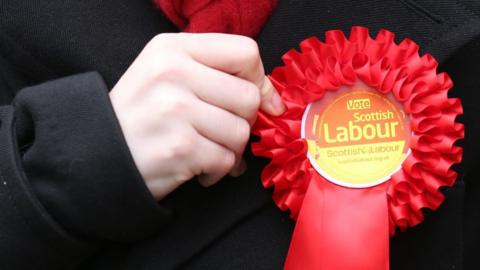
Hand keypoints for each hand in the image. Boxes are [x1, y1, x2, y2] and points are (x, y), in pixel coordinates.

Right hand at [110, 33, 284, 199]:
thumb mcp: (166, 76)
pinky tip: (198, 168)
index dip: (259, 79)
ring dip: (230, 150)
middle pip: (248, 96)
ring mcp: (175, 110)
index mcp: (172, 49)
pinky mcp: (180, 147)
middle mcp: (173, 73)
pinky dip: (218, 171)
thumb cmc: (139, 117)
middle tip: (220, 131)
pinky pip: (227, 160)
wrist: (95, 156)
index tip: (259, 100)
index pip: (244, 51)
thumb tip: (273, 100)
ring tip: (205, 150)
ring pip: (241, 132)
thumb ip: (216, 75)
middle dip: (243, 122)